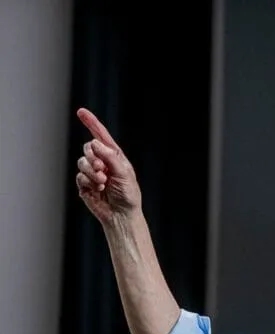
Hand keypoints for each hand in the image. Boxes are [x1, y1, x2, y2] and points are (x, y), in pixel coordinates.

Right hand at [75, 107, 141, 224]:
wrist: (122, 215)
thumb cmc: (128, 194)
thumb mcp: (124, 173)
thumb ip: (110, 157)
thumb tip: (95, 143)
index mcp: (114, 156)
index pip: (101, 136)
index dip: (91, 123)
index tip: (81, 111)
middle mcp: (102, 162)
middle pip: (88, 148)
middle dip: (93, 157)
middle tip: (102, 169)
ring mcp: (92, 173)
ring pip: (81, 162)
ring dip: (91, 171)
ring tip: (102, 182)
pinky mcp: (85, 184)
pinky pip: (79, 177)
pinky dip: (88, 182)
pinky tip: (98, 190)